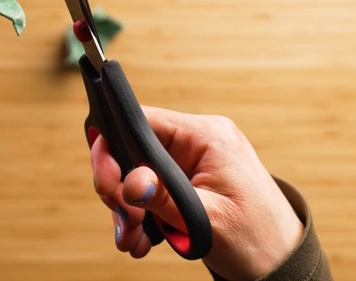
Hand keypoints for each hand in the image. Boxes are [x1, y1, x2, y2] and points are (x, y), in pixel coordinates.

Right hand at [91, 106, 303, 279]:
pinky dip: (139, 214)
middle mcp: (197, 142)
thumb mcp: (209, 219)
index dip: (113, 144)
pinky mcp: (186, 181)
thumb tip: (130, 182)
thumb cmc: (258, 239)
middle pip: (133, 149)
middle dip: (118, 186)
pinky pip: (149, 188)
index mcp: (206, 137)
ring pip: (136, 173)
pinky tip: (139, 238)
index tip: (105, 180)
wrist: (281, 265)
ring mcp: (190, 162)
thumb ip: (165, 197)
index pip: (143, 121)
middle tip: (122, 217)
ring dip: (126, 207)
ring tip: (131, 238)